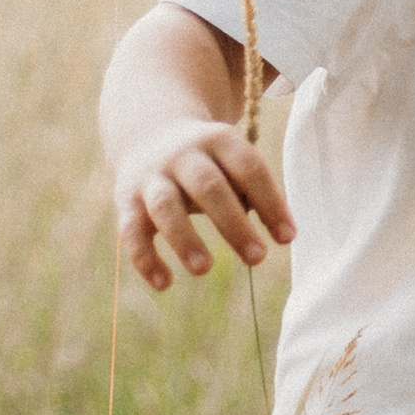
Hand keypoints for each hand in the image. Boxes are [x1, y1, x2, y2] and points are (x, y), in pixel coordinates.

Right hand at [116, 117, 293, 291]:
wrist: (147, 131)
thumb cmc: (209, 160)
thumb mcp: (230, 158)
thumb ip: (254, 188)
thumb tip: (282, 232)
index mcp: (218, 140)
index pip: (249, 167)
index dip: (270, 201)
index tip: (287, 237)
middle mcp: (183, 154)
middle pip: (208, 185)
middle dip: (233, 223)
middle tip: (257, 258)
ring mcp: (152, 176)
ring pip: (165, 205)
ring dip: (184, 238)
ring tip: (205, 269)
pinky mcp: (127, 201)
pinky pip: (131, 231)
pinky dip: (145, 258)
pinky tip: (164, 283)